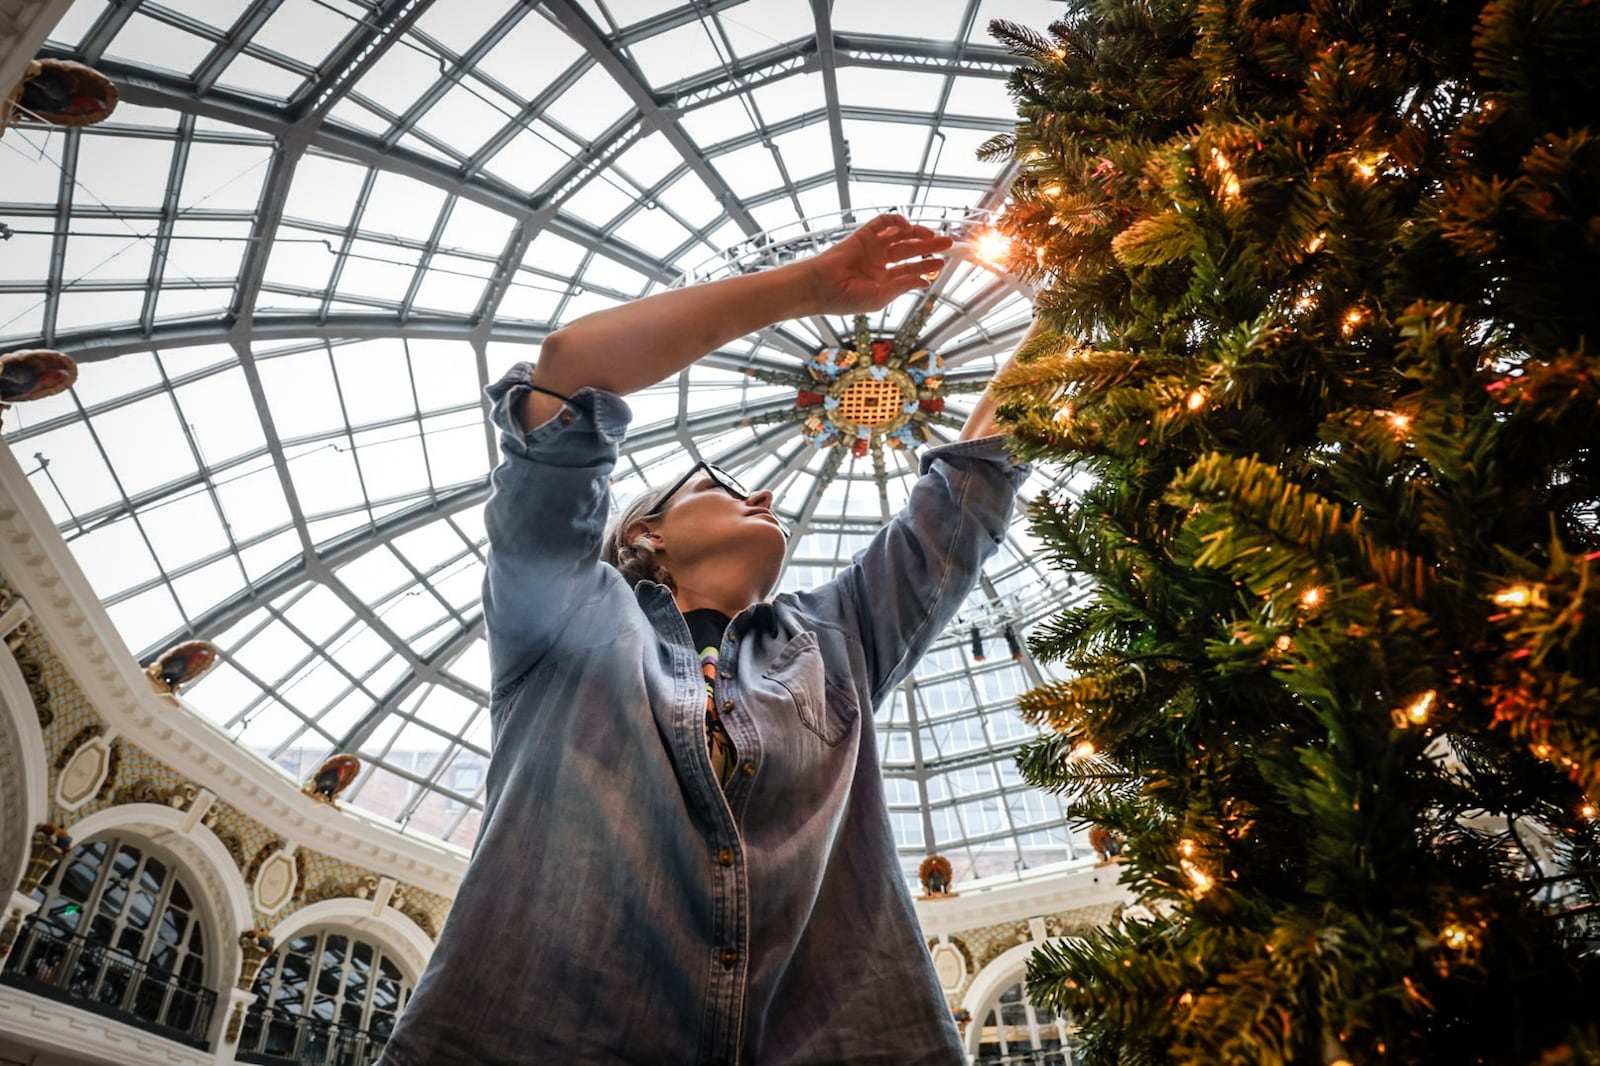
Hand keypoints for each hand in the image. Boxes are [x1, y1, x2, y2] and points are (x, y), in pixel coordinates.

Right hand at [801, 214, 952, 315]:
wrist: (821, 288)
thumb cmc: (845, 298)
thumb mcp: (880, 296)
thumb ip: (902, 285)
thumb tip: (924, 281)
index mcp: (882, 279)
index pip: (909, 269)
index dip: (926, 266)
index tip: (941, 264)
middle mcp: (878, 262)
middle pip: (909, 250)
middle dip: (928, 246)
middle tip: (947, 243)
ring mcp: (871, 248)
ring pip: (899, 235)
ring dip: (917, 233)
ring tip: (932, 235)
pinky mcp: (863, 235)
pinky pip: (882, 223)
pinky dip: (895, 221)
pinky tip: (908, 226)